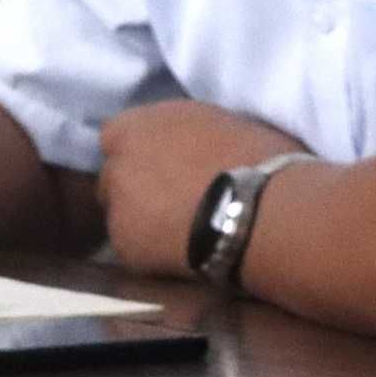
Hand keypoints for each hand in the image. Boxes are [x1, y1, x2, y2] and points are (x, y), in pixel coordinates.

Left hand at [95, 100, 308, 275]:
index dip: (142, 154)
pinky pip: (131, 248)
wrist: (261, 208)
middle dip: (136, 187)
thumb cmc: (256, 157)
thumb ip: (182, 132)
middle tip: (172, 203)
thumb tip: (186, 145)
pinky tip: (181, 254)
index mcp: (135, 125)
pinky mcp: (123, 245)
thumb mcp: (214, 121)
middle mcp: (116, 161)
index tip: (165, 168)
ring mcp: (115, 205)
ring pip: (119, 214)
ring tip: (180, 233)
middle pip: (114, 177)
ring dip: (140, 220)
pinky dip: (150, 252)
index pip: (118, 138)